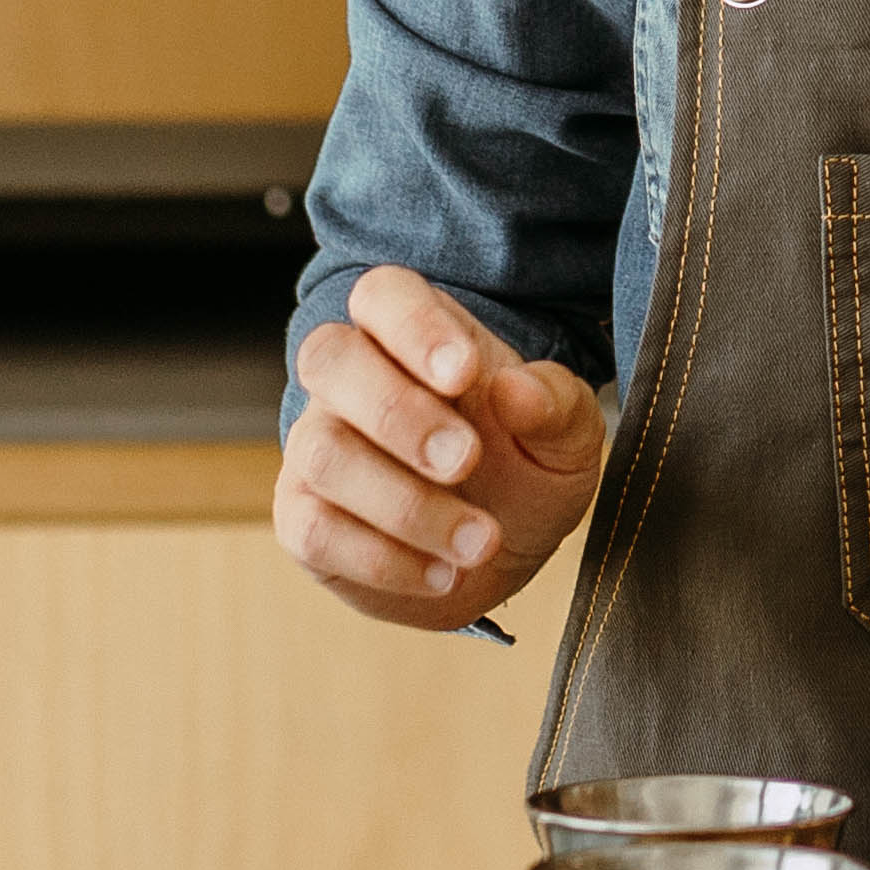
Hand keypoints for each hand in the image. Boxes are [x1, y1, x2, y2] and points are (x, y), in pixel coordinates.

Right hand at [278, 263, 605, 633]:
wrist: (496, 554)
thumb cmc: (525, 472)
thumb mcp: (567, 441)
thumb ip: (556, 406)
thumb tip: (517, 390)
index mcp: (417, 336)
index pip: (384, 294)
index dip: (413, 326)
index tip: (465, 374)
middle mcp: (353, 380)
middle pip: (328, 358)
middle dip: (397, 412)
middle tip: (465, 462)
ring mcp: (319, 447)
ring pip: (322, 453)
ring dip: (405, 504)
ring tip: (480, 541)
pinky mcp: (303, 519)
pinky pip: (312, 530)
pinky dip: (382, 559)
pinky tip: (442, 574)